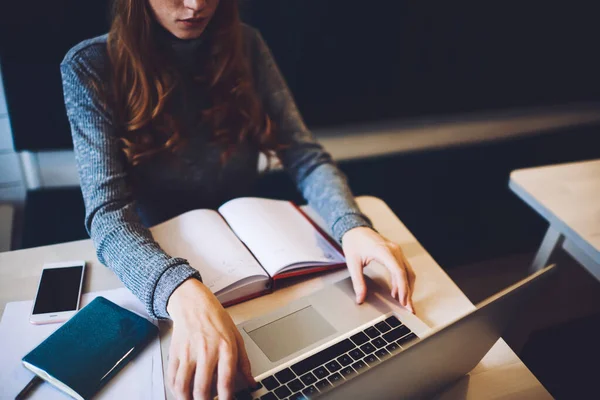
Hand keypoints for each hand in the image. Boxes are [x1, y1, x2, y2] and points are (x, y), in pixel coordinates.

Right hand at [166, 279, 254, 399]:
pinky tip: (182, 391)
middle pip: (202, 389)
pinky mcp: (175, 353)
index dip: (226, 399)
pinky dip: (175, 390)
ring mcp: (189, 353)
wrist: (193, 303)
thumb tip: (251, 383)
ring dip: (188, 399)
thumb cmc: (215, 318)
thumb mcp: (236, 337)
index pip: (226, 381)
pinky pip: (172, 378)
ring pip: (183, 387)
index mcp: (225, 348)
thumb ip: (244, 363)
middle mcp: (206, 351)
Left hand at [342, 227, 415, 312]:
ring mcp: (396, 251)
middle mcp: (394, 250)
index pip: (398, 272)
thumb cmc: (354, 242)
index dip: (402, 288)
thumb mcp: (352, 263)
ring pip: (408, 272)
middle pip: (407, 274)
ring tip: (402, 303)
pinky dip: (403, 281)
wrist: (355, 229)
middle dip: (408, 293)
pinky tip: (397, 292)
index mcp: (384, 251)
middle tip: (407, 308)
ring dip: (407, 288)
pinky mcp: (396, 253)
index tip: (402, 301)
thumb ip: (357, 281)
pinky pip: (403, 269)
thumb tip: (360, 298)